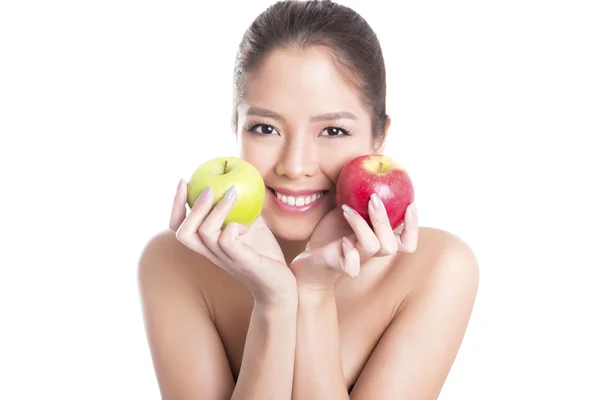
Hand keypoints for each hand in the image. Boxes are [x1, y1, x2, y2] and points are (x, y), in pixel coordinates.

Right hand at [169, 180, 296, 304]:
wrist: (280, 283)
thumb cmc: (263, 254)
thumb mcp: (251, 225)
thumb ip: (241, 208)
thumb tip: (240, 180)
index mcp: (208, 244)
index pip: (179, 227)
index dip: (176, 205)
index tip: (183, 181)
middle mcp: (212, 253)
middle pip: (183, 232)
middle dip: (191, 207)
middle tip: (208, 188)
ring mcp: (226, 258)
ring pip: (205, 233)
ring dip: (216, 209)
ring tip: (231, 193)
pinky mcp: (243, 262)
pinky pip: (228, 242)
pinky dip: (233, 227)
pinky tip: (247, 224)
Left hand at [290, 194, 417, 290]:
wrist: (311, 259)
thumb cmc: (331, 231)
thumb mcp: (348, 208)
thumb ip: (361, 195)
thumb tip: (374, 164)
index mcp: (378, 239)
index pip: (407, 241)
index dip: (413, 225)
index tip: (410, 203)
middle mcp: (372, 251)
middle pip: (392, 244)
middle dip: (384, 219)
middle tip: (374, 198)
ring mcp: (357, 259)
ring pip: (373, 247)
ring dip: (362, 226)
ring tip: (347, 209)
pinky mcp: (340, 266)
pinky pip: (353, 268)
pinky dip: (350, 255)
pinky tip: (342, 242)